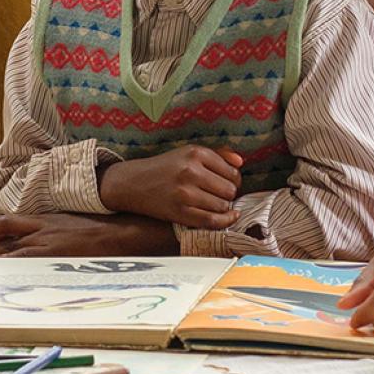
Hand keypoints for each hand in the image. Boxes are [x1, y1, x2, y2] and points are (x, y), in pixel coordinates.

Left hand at [0, 212, 177, 260]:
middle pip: (4, 235)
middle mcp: (42, 229)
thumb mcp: (74, 222)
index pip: (10, 222)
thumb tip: (49, 240)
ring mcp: (48, 243)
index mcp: (47, 218)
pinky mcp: (54, 257)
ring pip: (10, 251)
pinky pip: (24, 265)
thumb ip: (57, 228)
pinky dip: (9, 271)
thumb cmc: (104, 229)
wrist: (123, 232)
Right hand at [96, 145, 242, 228]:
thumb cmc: (165, 168)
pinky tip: (228, 217)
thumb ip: (218, 155)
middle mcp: (190, 171)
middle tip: (219, 195)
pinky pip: (212, 221)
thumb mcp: (188, 153)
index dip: (234, 180)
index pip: (232, 172)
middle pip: (229, 190)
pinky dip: (225, 221)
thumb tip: (241, 163)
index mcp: (195, 153)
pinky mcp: (179, 211)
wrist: (133, 183)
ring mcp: (185, 193)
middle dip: (228, 194)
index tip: (226, 183)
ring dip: (223, 208)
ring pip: (222, 206)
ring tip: (213, 203)